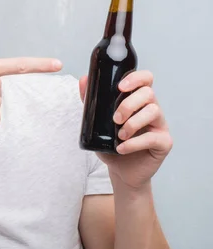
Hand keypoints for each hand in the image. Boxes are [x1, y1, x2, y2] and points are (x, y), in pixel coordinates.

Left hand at [79, 70, 172, 189]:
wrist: (119, 170)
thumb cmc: (111, 143)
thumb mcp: (97, 121)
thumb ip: (91, 101)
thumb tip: (84, 80)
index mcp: (138, 100)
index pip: (146, 79)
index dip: (136, 78)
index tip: (120, 87)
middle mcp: (152, 109)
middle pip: (148, 93)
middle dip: (128, 104)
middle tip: (115, 118)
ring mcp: (160, 125)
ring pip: (153, 111)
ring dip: (132, 123)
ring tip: (119, 135)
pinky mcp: (164, 142)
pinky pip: (153, 137)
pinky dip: (134, 143)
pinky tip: (122, 148)